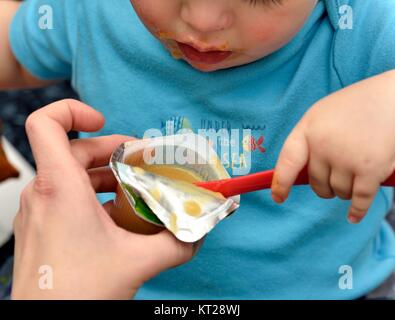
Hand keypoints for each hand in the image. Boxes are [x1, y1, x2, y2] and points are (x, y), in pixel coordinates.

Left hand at [12, 99, 198, 298]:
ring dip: (104, 174)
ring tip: (133, 187)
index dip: (72, 110)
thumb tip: (199, 232)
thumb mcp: (138, 262)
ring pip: (70, 173)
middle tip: (140, 161)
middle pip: (73, 148)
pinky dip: (92, 195)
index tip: (103, 122)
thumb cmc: (78, 294)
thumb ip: (177, 244)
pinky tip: (116, 215)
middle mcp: (43, 193)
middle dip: (110, 150)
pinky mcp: (41, 226)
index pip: (46, 123)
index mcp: (61, 188)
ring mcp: (38, 210)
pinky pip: (65, 196)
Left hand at [271, 70, 394, 223]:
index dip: (281, 183)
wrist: (391, 96)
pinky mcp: (371, 169)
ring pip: (338, 191)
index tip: (279, 197)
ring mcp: (346, 158)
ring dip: (345, 190)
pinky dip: (357, 210)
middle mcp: (323, 145)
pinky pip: (359, 199)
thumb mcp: (320, 116)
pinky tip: (353, 216)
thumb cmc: (354, 106)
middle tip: (335, 179)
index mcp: (307, 130)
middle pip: (316, 183)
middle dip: (324, 186)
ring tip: (355, 174)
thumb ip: (308, 141)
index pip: (287, 163)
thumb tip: (298, 175)